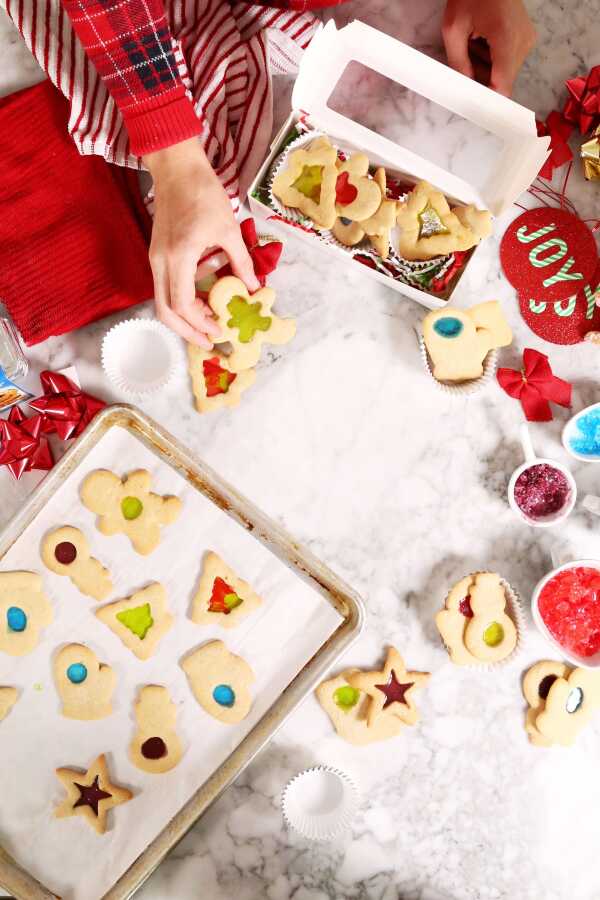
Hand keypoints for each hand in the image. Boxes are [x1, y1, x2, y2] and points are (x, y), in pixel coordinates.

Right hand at [144, 139, 258, 347]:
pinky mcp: (157, 253)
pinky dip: (180, 301)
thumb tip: (254, 288)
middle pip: (165, 310)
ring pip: (162, 300)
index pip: (181, 304)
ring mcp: (155, 257)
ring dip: (184, 318)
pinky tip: (201, 302)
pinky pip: (164, 287)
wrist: (176, 167)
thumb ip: (241, 262)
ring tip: (208, 323)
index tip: (219, 331)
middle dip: (187, 330)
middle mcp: (161, 261)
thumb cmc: (203, 192)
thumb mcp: (229, 229)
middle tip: (210, 340)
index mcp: (178, 256)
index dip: (200, 323)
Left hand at [442, 0, 535, 96]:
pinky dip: (491, 57)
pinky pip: (507, 61)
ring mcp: (526, 40)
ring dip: (485, 67)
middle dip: (481, 78)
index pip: (503, 87)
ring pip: (503, 73)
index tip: (478, 111)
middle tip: (466, 55)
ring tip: (474, 41)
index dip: (490, 102)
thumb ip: (458, 63)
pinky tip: (482, 39)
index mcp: (507, 40)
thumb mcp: (454, 29)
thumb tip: (464, 88)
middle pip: (502, 81)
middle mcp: (522, 42)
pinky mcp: (525, 38)